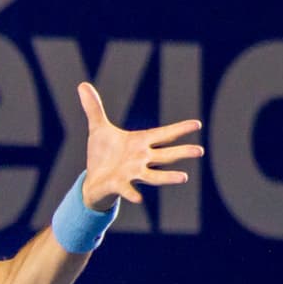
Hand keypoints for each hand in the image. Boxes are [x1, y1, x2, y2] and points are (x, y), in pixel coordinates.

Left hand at [78, 81, 203, 210]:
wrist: (94, 179)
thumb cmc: (102, 154)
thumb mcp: (98, 128)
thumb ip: (93, 108)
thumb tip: (82, 85)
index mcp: (140, 143)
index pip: (163, 134)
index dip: (179, 129)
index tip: (197, 124)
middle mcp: (141, 158)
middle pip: (165, 155)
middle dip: (182, 152)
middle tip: (200, 150)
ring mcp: (131, 173)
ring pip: (153, 175)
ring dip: (168, 177)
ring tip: (184, 177)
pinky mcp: (119, 184)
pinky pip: (127, 189)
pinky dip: (132, 193)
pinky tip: (139, 199)